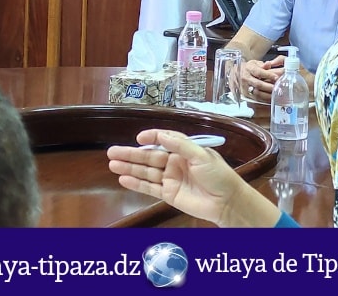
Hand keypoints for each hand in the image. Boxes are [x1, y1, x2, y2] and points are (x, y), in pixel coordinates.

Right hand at [106, 129, 281, 226]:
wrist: (226, 201)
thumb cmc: (218, 174)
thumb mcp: (202, 155)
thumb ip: (180, 145)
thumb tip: (161, 135)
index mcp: (185, 150)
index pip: (164, 140)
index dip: (151, 137)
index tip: (139, 137)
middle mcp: (175, 163)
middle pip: (149, 156)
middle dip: (131, 154)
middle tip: (111, 151)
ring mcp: (170, 179)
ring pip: (146, 172)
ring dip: (129, 167)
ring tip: (112, 163)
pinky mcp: (168, 195)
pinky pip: (149, 188)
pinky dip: (136, 184)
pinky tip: (123, 179)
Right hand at [241, 55, 284, 101]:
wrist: (236, 74)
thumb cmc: (248, 68)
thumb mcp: (255, 63)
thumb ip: (263, 65)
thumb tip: (269, 64)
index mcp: (249, 68)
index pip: (259, 72)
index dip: (268, 75)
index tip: (277, 77)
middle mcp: (245, 78)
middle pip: (258, 84)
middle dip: (269, 87)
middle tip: (278, 88)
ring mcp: (244, 87)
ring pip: (256, 93)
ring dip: (267, 95)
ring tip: (275, 94)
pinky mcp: (245, 95)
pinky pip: (255, 99)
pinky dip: (263, 100)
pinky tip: (270, 99)